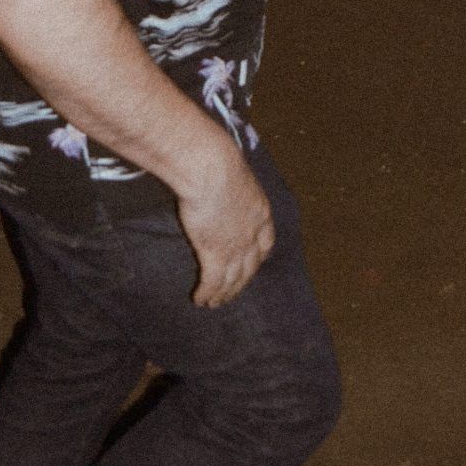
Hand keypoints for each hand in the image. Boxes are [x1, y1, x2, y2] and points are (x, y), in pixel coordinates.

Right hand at [174, 136, 274, 308]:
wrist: (211, 168)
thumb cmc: (219, 162)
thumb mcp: (236, 175)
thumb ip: (233, 187)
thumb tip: (221, 182)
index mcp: (261, 212)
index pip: (266, 243)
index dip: (258, 256)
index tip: (252, 263)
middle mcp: (252, 233)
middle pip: (250, 267)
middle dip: (240, 283)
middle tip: (231, 293)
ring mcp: (235, 246)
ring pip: (232, 280)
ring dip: (222, 294)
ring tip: (213, 303)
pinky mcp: (214, 253)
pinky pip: (212, 282)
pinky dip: (206, 293)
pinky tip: (199, 299)